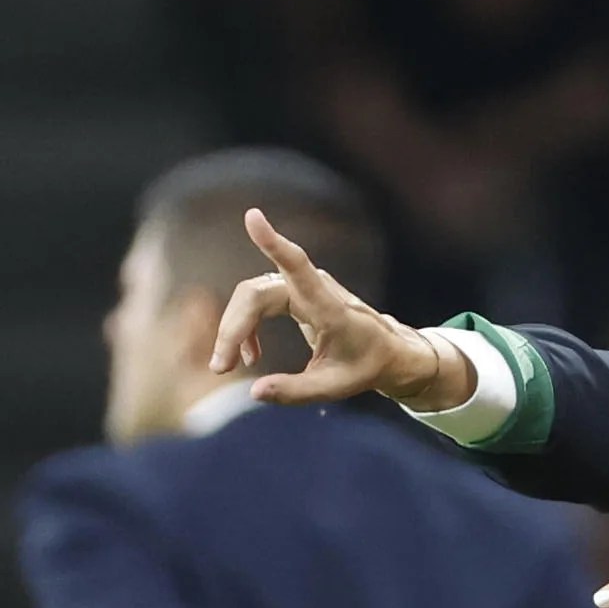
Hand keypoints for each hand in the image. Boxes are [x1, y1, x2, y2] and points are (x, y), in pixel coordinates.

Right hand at [209, 209, 470, 409]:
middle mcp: (316, 290)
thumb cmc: (366, 366)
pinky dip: (246, 328)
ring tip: (229, 365)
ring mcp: (304, 287)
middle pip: (255, 294)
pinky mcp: (296, 292)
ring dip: (234, 329)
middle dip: (232, 328)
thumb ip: (296, 391)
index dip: (274, 243)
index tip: (253, 216)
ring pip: (251, 296)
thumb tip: (254, 391)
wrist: (388, 351)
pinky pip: (257, 302)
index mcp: (331, 308)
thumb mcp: (335, 387)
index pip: (299, 268)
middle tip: (220, 367)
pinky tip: (250, 355)